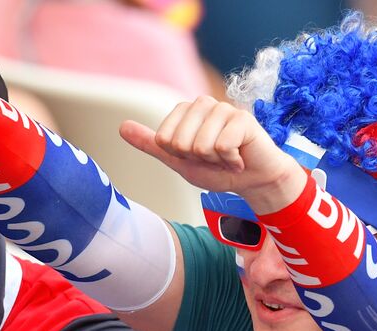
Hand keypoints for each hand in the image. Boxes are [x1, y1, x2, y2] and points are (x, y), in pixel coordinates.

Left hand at [120, 96, 306, 212]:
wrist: (255, 181)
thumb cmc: (219, 170)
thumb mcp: (180, 161)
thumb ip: (152, 144)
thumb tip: (122, 127)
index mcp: (185, 111)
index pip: (164, 139)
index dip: (181, 156)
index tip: (198, 157)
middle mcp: (203, 104)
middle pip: (180, 142)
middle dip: (198, 160)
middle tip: (215, 158)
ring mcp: (223, 109)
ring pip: (201, 145)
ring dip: (216, 161)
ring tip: (228, 157)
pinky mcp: (242, 119)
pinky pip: (222, 147)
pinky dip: (231, 161)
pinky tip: (240, 157)